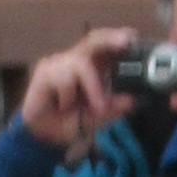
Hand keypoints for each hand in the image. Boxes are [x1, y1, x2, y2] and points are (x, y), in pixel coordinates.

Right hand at [18, 31, 129, 151]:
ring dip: (93, 87)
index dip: (118, 38)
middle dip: (111, 39)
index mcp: (92, 68)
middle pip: (93, 40)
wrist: (43, 138)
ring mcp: (59, 63)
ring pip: (81, 62)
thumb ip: (112, 109)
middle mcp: (76, 61)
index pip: (105, 46)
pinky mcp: (44, 71)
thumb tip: (131, 100)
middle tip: (126, 41)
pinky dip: (69, 94)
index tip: (134, 37)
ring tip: (94, 108)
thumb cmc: (68, 123)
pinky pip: (64, 76)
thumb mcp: (97, 118)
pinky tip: (63, 105)